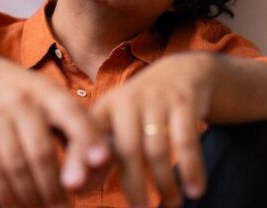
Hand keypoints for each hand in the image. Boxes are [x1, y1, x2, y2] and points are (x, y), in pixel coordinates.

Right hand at [0, 55, 109, 207]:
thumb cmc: (30, 96)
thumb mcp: (53, 99)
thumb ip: (77, 126)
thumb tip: (101, 165)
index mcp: (50, 93)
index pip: (73, 115)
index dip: (88, 138)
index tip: (102, 162)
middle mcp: (23, 101)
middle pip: (41, 152)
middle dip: (54, 186)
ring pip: (15, 166)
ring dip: (31, 196)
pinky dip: (5, 194)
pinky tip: (16, 206)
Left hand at [90, 52, 213, 206]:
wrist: (182, 72)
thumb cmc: (141, 109)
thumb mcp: (117, 122)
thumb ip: (98, 152)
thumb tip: (76, 188)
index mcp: (104, 108)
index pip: (86, 135)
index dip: (78, 159)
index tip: (72, 187)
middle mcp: (127, 101)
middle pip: (126, 148)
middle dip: (133, 184)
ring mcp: (156, 99)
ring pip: (157, 148)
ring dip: (165, 181)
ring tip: (171, 205)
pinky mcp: (183, 100)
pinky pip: (186, 139)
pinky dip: (191, 167)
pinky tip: (194, 190)